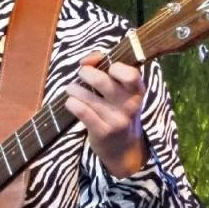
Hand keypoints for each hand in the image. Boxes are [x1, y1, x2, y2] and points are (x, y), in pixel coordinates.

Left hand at [65, 52, 148, 176]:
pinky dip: (71, 102)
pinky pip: (80, 110)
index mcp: (137, 91)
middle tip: (81, 75)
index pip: (130, 74)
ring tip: (73, 89)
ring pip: (85, 94)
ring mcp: (116, 119)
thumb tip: (87, 59)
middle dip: (85, 73)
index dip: (112, 65)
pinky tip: (71, 103)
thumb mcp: (121, 92)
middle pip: (101, 80)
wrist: (123, 148)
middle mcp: (130, 105)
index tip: (101, 65)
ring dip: (73, 88)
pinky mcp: (102, 131)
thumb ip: (107, 69)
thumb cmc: (118, 110)